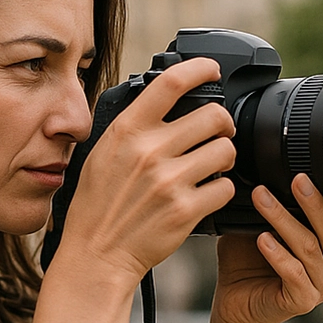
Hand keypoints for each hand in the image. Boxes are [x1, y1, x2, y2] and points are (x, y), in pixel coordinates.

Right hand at [61, 58, 236, 283]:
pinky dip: (221, 190)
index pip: (172, 83)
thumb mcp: (102, 153)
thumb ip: (132, 127)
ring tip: (212, 165)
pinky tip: (205, 193)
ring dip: (225, 157)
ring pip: (226, 151)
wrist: (96, 253)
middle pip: (214, 116)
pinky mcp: (186, 211)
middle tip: (218, 133)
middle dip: (222, 123)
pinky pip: (225, 188)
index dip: (200, 69)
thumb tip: (161, 102)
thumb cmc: (97, 206)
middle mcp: (149, 151)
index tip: (212, 70)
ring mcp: (169, 182)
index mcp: (127, 131)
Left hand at [213, 173, 322, 322]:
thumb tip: (266, 174)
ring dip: (283, 219)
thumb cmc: (249, 260)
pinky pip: (293, 273)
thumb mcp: (261, 224)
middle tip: (297, 180)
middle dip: (314, 202)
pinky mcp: (303, 300)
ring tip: (261, 198)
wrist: (234, 301)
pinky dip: (278, 254)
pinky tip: (263, 239)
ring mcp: (322, 285)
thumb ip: (274, 204)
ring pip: (308, 247)